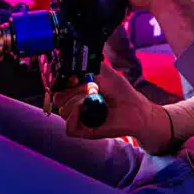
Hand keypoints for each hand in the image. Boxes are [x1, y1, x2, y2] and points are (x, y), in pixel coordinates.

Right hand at [54, 62, 170, 153]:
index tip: (75, 77)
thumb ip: (89, 64)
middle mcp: (75, 105)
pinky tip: (85, 110)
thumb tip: (74, 61)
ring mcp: (79, 119)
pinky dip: (74, 117)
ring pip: (62, 111)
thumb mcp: (104, 71)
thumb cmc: (121, 92)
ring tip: (93, 96)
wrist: (136, 109)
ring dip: (75, 100)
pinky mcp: (84, 131)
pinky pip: (69, 128)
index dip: (62, 81)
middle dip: (72, 89)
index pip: (59, 87)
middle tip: (91, 86)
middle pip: (58, 98)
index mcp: (77, 91)